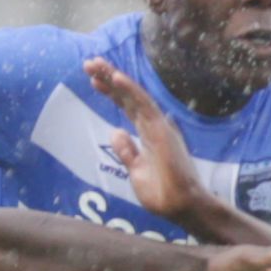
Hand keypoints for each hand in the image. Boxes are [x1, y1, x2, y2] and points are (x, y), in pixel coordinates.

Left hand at [84, 57, 205, 220]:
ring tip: (95, 63)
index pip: (127, 107)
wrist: (180, 207)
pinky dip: (130, 90)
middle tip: (89, 63)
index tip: (93, 80)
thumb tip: (115, 131)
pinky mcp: (161, 130)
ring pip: (134, 95)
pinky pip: (144, 105)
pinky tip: (116, 77)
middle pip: (128, 97)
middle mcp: (154, 125)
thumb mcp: (136, 172)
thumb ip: (127, 152)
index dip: (111, 92)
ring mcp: (158, 126)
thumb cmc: (162, 194)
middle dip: (108, 79)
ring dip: (114, 78)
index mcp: (148, 134)